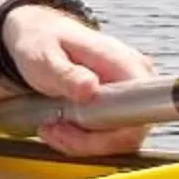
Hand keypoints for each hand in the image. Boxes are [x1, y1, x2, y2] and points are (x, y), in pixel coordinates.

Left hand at [4, 9, 157, 157]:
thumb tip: (90, 89)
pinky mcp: (119, 105)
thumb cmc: (42, 41)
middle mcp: (136, 80)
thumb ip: (66, 73)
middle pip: (130, 133)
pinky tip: (60, 127)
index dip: (108, 134)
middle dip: (88, 141)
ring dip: (82, 142)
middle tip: (53, 129)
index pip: (139, 115)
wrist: (38, 35)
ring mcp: (129, 94)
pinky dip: (83, 139)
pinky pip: (109, 135)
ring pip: (119, 138)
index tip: (70, 126)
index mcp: (125, 64)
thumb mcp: (44, 55)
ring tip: (51, 126)